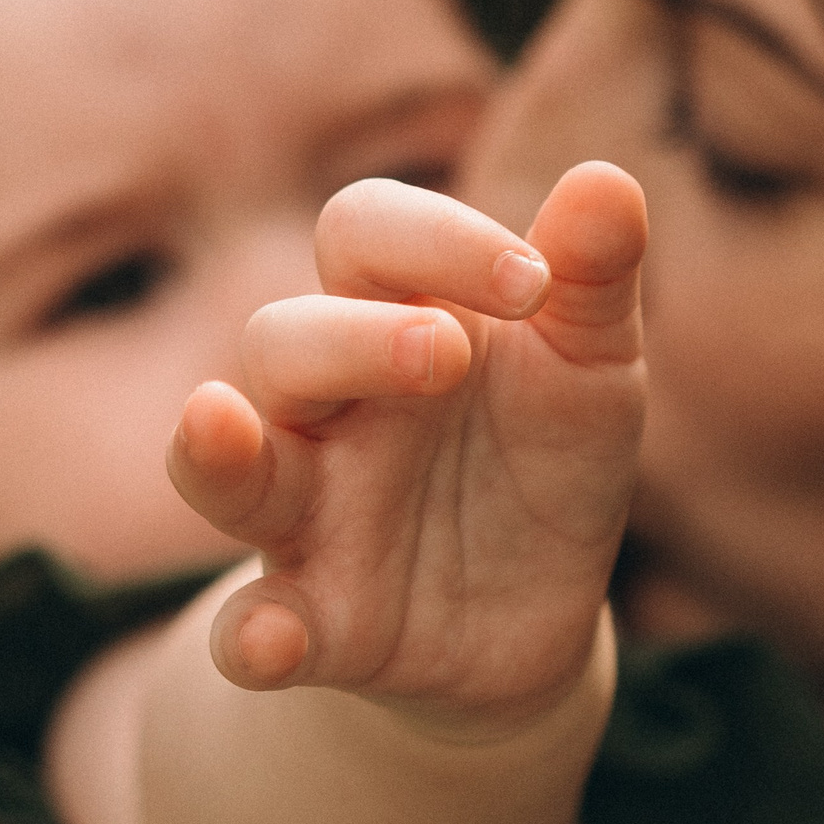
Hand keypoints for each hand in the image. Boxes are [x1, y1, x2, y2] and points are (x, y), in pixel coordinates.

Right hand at [168, 162, 644, 731]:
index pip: (363, 233)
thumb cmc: (548, 458)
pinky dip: (251, 636)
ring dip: (216, 451)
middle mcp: (330, 407)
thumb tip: (609, 180)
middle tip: (445, 354)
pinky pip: (254, 626)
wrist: (545, 612)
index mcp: (396, 317)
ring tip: (215, 419)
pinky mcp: (321, 622)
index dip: (435, 238)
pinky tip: (266, 643)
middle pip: (282, 341)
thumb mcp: (592, 369)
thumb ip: (594, 282)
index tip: (536, 284)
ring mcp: (312, 515)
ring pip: (227, 468)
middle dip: (351, 337)